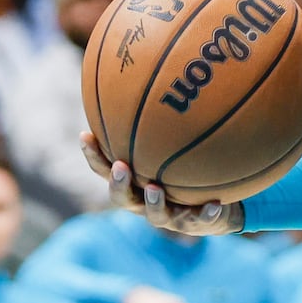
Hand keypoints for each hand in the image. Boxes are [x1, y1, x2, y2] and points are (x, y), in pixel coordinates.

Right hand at [80, 132, 243, 235]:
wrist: (215, 208)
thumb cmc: (185, 172)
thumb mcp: (172, 147)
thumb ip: (161, 125)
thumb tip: (156, 77)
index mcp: (134, 185)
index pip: (106, 170)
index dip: (94, 155)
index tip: (85, 134)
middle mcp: (145, 203)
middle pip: (122, 198)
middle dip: (118, 184)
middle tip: (121, 166)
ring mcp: (169, 217)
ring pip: (156, 216)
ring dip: (154, 203)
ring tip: (155, 190)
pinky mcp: (195, 225)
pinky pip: (201, 220)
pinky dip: (206, 213)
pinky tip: (216, 203)